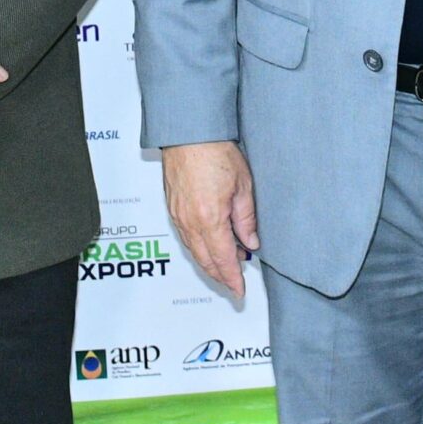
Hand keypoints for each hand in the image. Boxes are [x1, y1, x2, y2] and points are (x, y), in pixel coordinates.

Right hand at [161, 141, 259, 300]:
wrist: (189, 133)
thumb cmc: (215, 151)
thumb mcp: (243, 186)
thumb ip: (246, 219)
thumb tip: (250, 242)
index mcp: (210, 219)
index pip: (223, 260)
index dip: (232, 278)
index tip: (240, 290)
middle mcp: (190, 221)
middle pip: (205, 260)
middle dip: (220, 276)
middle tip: (234, 284)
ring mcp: (178, 216)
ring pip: (194, 251)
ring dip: (210, 262)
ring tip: (227, 265)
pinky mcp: (172, 208)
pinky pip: (185, 237)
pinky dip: (199, 248)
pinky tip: (210, 246)